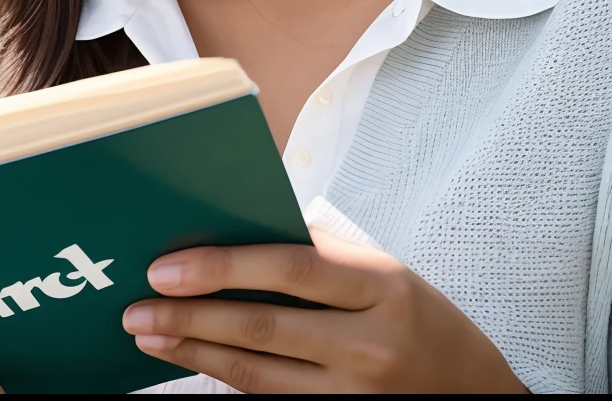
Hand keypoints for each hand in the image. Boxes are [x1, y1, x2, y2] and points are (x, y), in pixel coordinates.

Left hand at [120, 229, 524, 392]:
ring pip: (258, 374)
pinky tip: (190, 360)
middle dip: (189, 317)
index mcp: (383, 286)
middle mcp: (372, 343)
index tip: (163, 268)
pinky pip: (271, 400)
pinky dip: (225, 378)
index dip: (221, 268)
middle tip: (134, 309)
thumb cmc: (417, 318)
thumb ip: (318, 252)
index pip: (290, 268)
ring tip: (148, 334)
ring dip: (194, 352)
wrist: (476, 392)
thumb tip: (231, 227)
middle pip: (263, 327)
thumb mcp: (385, 273)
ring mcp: (359, 393)